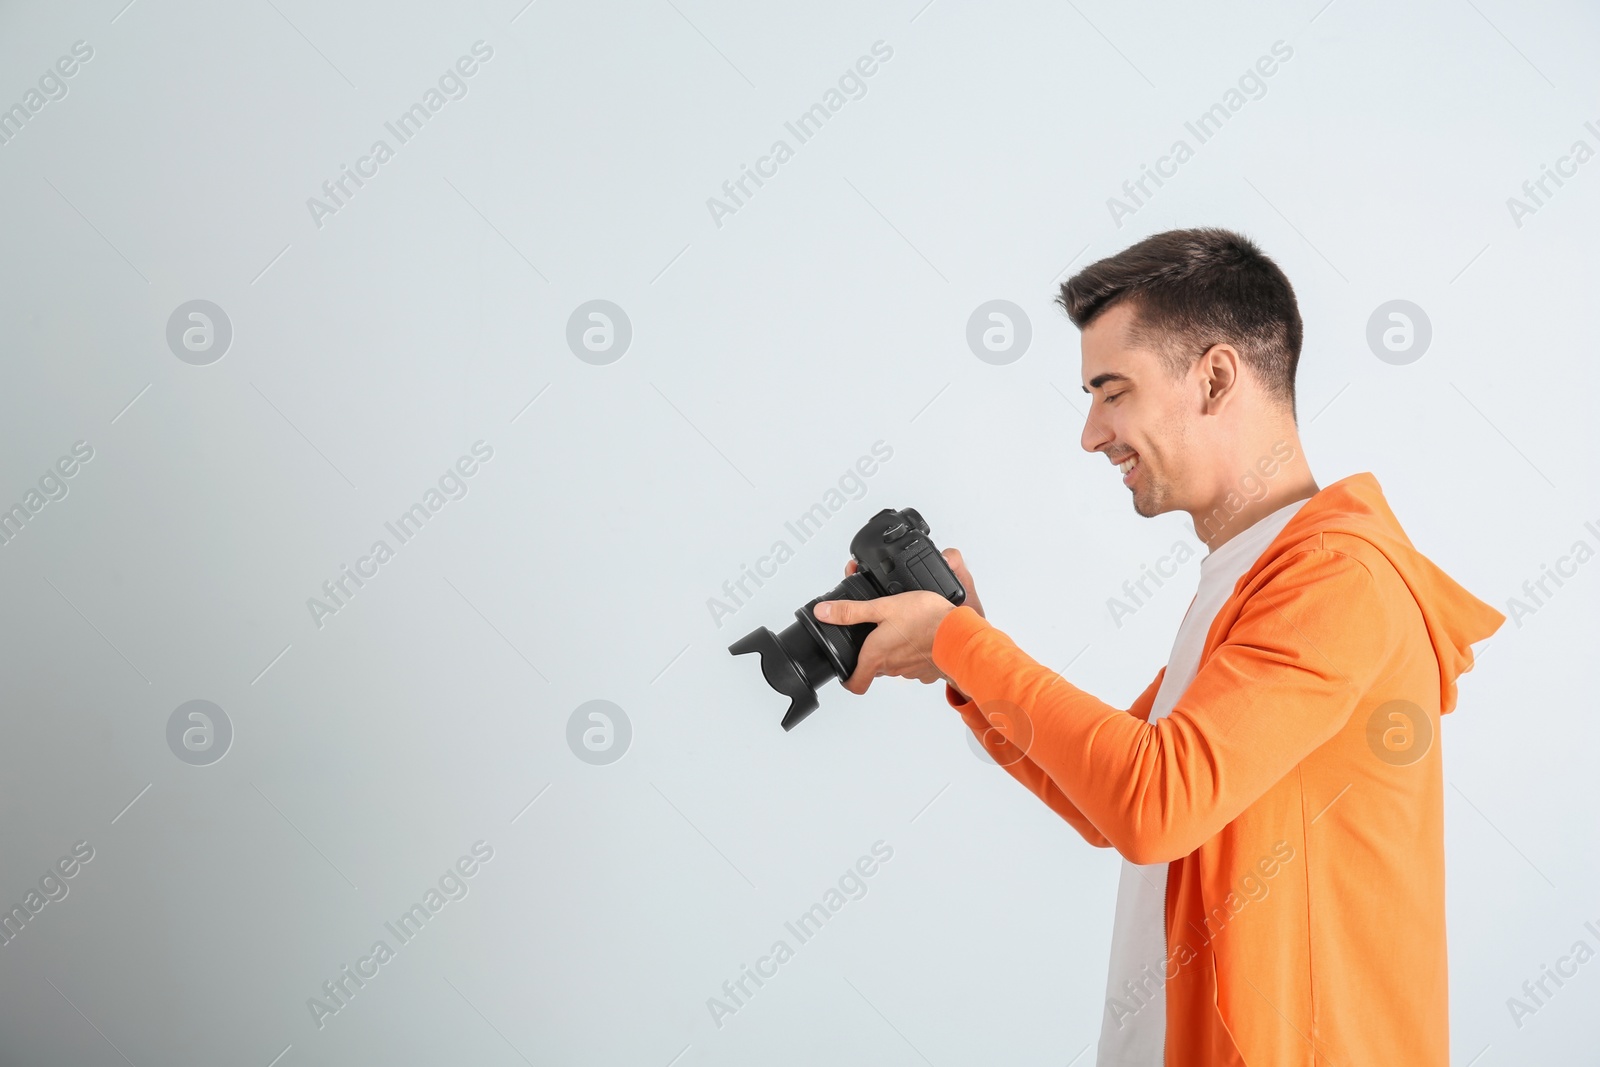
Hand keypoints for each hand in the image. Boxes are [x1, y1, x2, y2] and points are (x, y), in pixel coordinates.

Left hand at [824, 549, 982, 694]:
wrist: (961, 634)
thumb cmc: (926, 620)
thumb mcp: (883, 606)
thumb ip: (851, 611)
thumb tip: (824, 612)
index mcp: (876, 657)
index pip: (854, 685)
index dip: (847, 679)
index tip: (845, 670)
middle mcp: (892, 668)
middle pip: (874, 669)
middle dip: (872, 654)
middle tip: (873, 634)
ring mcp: (911, 671)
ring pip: (895, 665)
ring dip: (894, 651)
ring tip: (899, 629)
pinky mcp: (928, 669)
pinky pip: (916, 664)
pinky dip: (914, 652)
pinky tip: (918, 635)